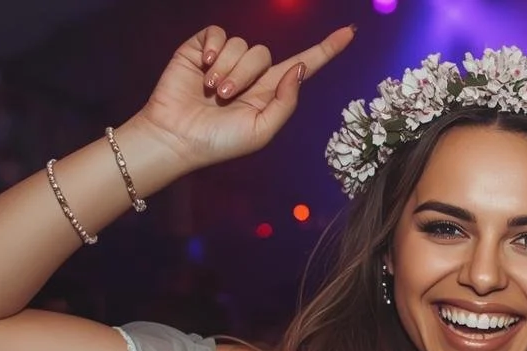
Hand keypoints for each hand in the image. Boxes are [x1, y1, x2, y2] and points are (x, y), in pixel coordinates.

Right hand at [132, 24, 355, 172]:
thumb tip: (301, 68)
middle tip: (224, 97)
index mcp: (270, 92)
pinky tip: (202, 66)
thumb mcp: (262, 130)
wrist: (177, 137)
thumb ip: (285, 101)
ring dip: (227, 69)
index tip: (349, 33)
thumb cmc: (220, 142)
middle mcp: (251, 73)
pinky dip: (212, 48)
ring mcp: (226, 59)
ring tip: (210, 90)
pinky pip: (218, 33)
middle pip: (264, 54)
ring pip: (241, 44)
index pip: (304, 64)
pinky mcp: (201, 49)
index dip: (326, 50)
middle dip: (245, 75)